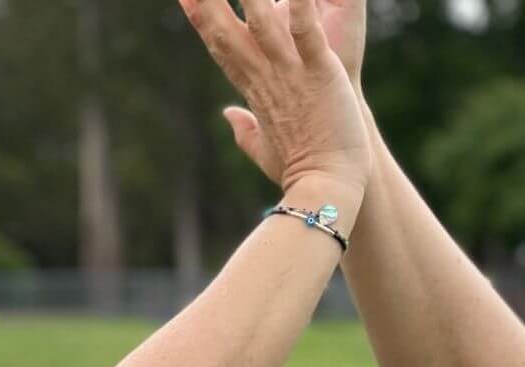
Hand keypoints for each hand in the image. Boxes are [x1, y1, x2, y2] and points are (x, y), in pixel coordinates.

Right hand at [180, 0, 371, 200]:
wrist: (324, 189)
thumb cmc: (299, 172)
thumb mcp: (266, 148)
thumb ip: (244, 129)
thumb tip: (229, 116)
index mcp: (253, 89)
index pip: (219, 46)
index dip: (200, 16)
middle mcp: (265, 76)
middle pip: (226, 29)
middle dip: (208, 0)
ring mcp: (291, 73)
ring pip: (263, 22)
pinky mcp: (322, 72)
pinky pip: (307, 32)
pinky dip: (300, 7)